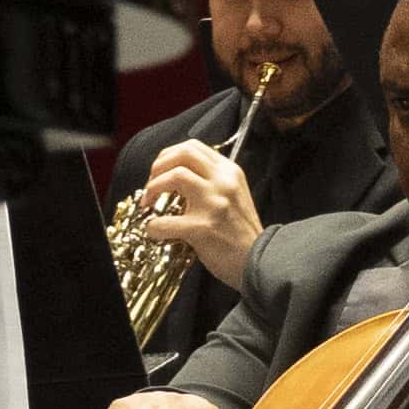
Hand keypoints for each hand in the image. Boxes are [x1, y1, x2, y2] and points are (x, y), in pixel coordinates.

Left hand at [137, 140, 263, 289]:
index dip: (169, 156)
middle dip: (158, 166)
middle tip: (150, 185)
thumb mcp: (234, 195)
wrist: (259, 261)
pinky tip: (155, 231)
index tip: (160, 171)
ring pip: (174, 176)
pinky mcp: (203, 227)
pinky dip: (154, 226)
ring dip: (153, 188)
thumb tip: (176, 177)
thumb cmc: (242, 233)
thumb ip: (212, 181)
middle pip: (182, 154)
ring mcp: (214, 203)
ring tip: (149, 204)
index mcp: (229, 172)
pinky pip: (166, 221)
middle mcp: (223, 181)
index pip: (193, 147)